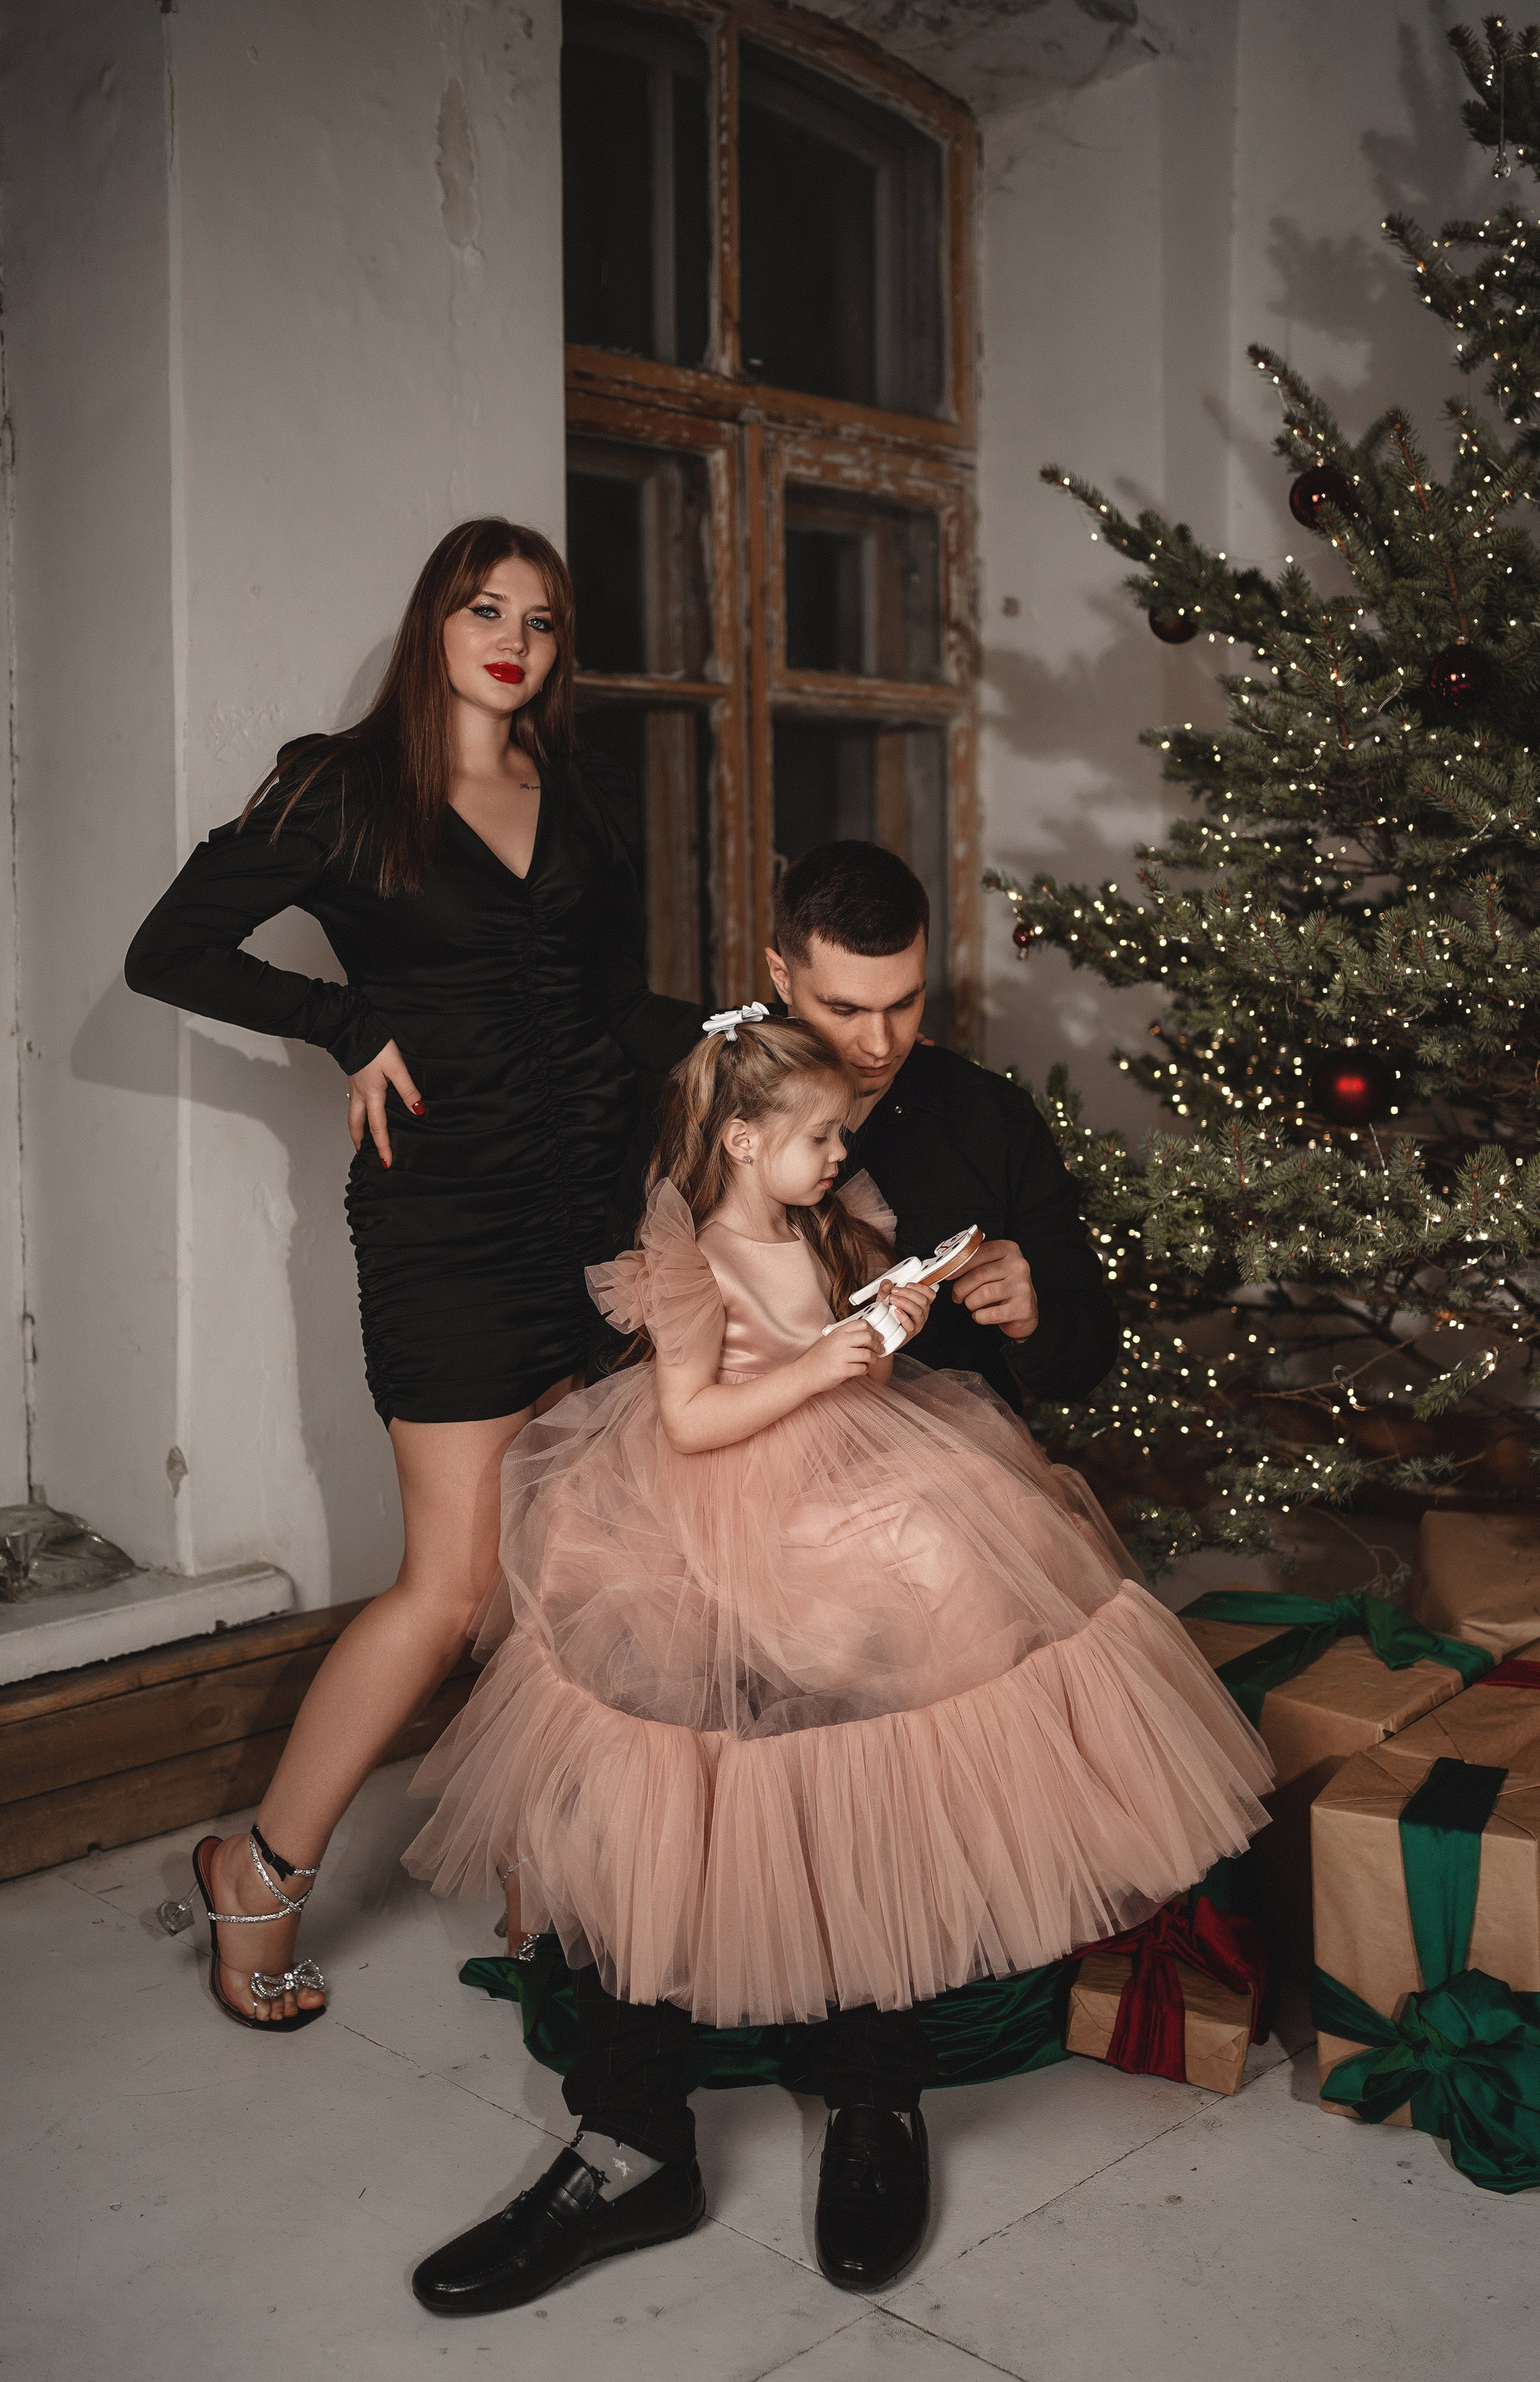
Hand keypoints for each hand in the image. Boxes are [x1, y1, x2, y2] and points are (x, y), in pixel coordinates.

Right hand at [347, 1039, 424, 1168]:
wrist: (354, 1030)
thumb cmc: (375, 1046)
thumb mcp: (397, 1068)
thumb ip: (408, 1089)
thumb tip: (418, 1109)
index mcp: (371, 1095)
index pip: (378, 1127)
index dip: (382, 1146)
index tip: (386, 1162)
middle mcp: (359, 1094)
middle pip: (356, 1125)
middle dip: (359, 1141)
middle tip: (363, 1154)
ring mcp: (354, 1086)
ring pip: (352, 1114)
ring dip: (356, 1128)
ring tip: (360, 1138)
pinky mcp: (354, 1078)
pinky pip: (353, 1102)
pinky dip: (356, 1113)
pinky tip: (363, 1110)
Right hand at [801, 1317, 883, 1393]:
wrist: (805, 1373)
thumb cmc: (818, 1358)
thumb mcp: (831, 1340)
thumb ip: (846, 1336)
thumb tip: (868, 1336)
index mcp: (838, 1332)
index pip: (863, 1324)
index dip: (874, 1331)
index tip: (878, 1338)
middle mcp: (840, 1341)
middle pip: (868, 1337)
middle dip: (877, 1345)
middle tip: (878, 1350)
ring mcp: (841, 1356)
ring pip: (868, 1354)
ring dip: (873, 1360)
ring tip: (869, 1362)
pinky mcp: (842, 1370)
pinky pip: (863, 1369)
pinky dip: (865, 1370)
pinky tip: (860, 1370)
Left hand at [881, 1278, 937, 1344]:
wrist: (884, 1334)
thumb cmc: (888, 1316)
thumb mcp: (885, 1300)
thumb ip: (885, 1290)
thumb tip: (887, 1285)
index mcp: (920, 1305)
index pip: (930, 1294)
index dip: (921, 1287)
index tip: (907, 1284)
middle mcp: (921, 1314)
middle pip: (923, 1301)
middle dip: (908, 1293)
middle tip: (894, 1291)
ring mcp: (917, 1324)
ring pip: (918, 1311)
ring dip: (904, 1302)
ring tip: (892, 1299)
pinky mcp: (910, 1333)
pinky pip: (910, 1325)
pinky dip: (903, 1317)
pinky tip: (896, 1312)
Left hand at [950, 1240, 1037, 1339]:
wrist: (1024, 1309)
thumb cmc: (1003, 1286)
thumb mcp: (992, 1268)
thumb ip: (974, 1262)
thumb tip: (948, 1267)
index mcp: (1008, 1250)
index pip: (978, 1252)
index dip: (959, 1265)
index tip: (947, 1274)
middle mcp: (1018, 1266)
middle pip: (979, 1275)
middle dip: (961, 1288)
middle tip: (957, 1295)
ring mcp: (1022, 1286)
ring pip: (984, 1294)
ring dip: (970, 1302)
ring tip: (972, 1304)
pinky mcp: (1022, 1307)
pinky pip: (992, 1314)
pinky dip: (980, 1316)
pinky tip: (980, 1314)